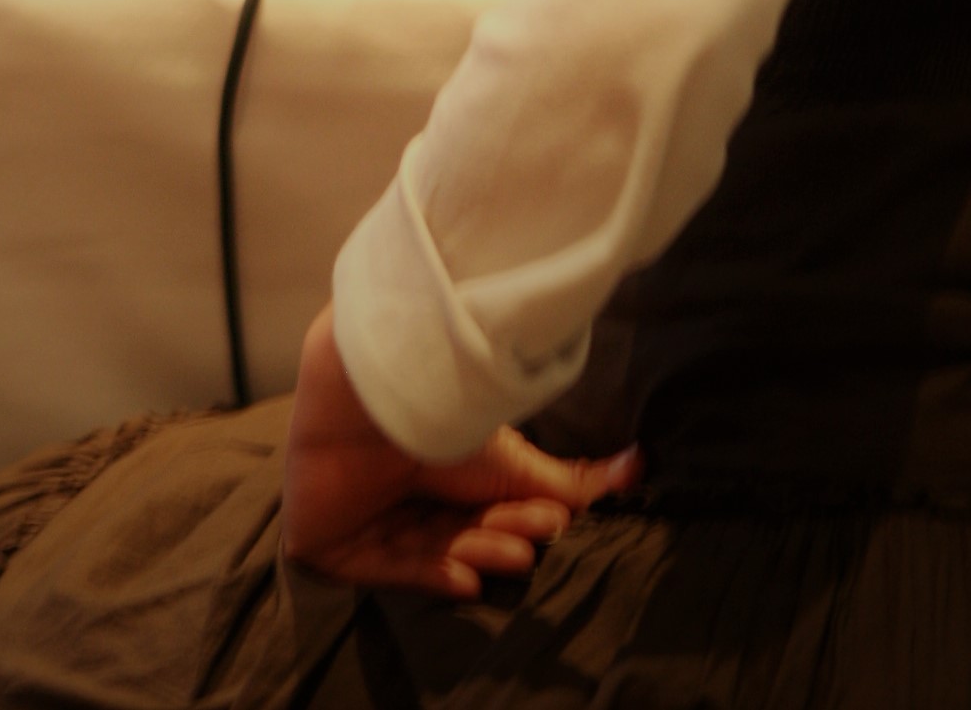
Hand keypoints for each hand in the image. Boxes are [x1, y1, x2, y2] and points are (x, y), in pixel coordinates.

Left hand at [281, 305, 639, 598]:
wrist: (371, 390)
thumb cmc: (442, 416)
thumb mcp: (517, 459)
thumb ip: (573, 479)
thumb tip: (639, 465)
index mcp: (440, 474)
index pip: (483, 516)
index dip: (517, 523)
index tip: (550, 522)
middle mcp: (402, 495)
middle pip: (458, 537)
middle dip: (498, 540)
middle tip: (526, 537)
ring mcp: (364, 519)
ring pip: (429, 555)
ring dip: (471, 556)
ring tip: (503, 550)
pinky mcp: (330, 545)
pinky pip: (382, 571)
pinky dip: (425, 577)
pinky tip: (464, 580)